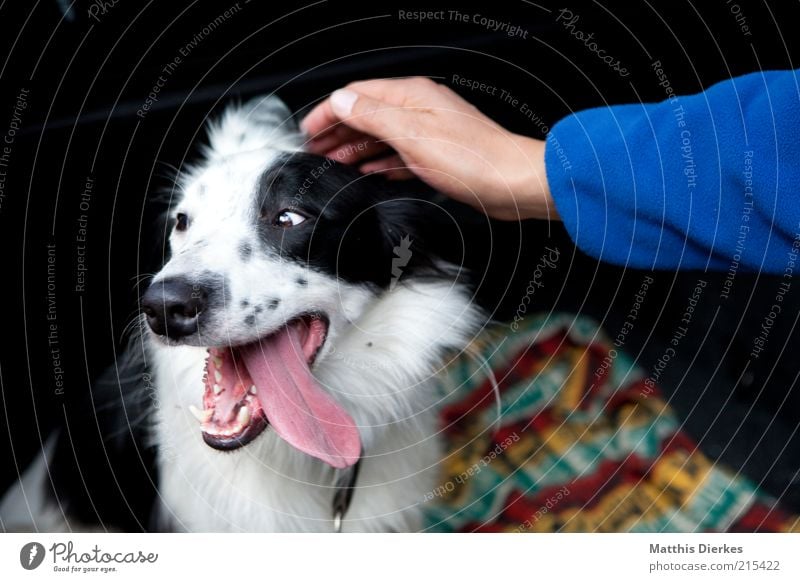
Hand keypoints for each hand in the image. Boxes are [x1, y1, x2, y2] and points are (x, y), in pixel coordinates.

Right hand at [301, 77, 556, 220]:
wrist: (511, 183)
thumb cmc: (473, 159)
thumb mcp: (412, 135)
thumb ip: (373, 117)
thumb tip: (341, 101)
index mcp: (411, 96)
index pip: (356, 96)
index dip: (328, 112)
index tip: (308, 131)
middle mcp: (418, 110)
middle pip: (367, 115)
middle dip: (338, 132)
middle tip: (315, 151)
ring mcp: (427, 132)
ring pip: (381, 137)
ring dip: (355, 149)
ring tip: (334, 163)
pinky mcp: (436, 156)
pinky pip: (398, 156)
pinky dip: (379, 163)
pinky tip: (368, 173)